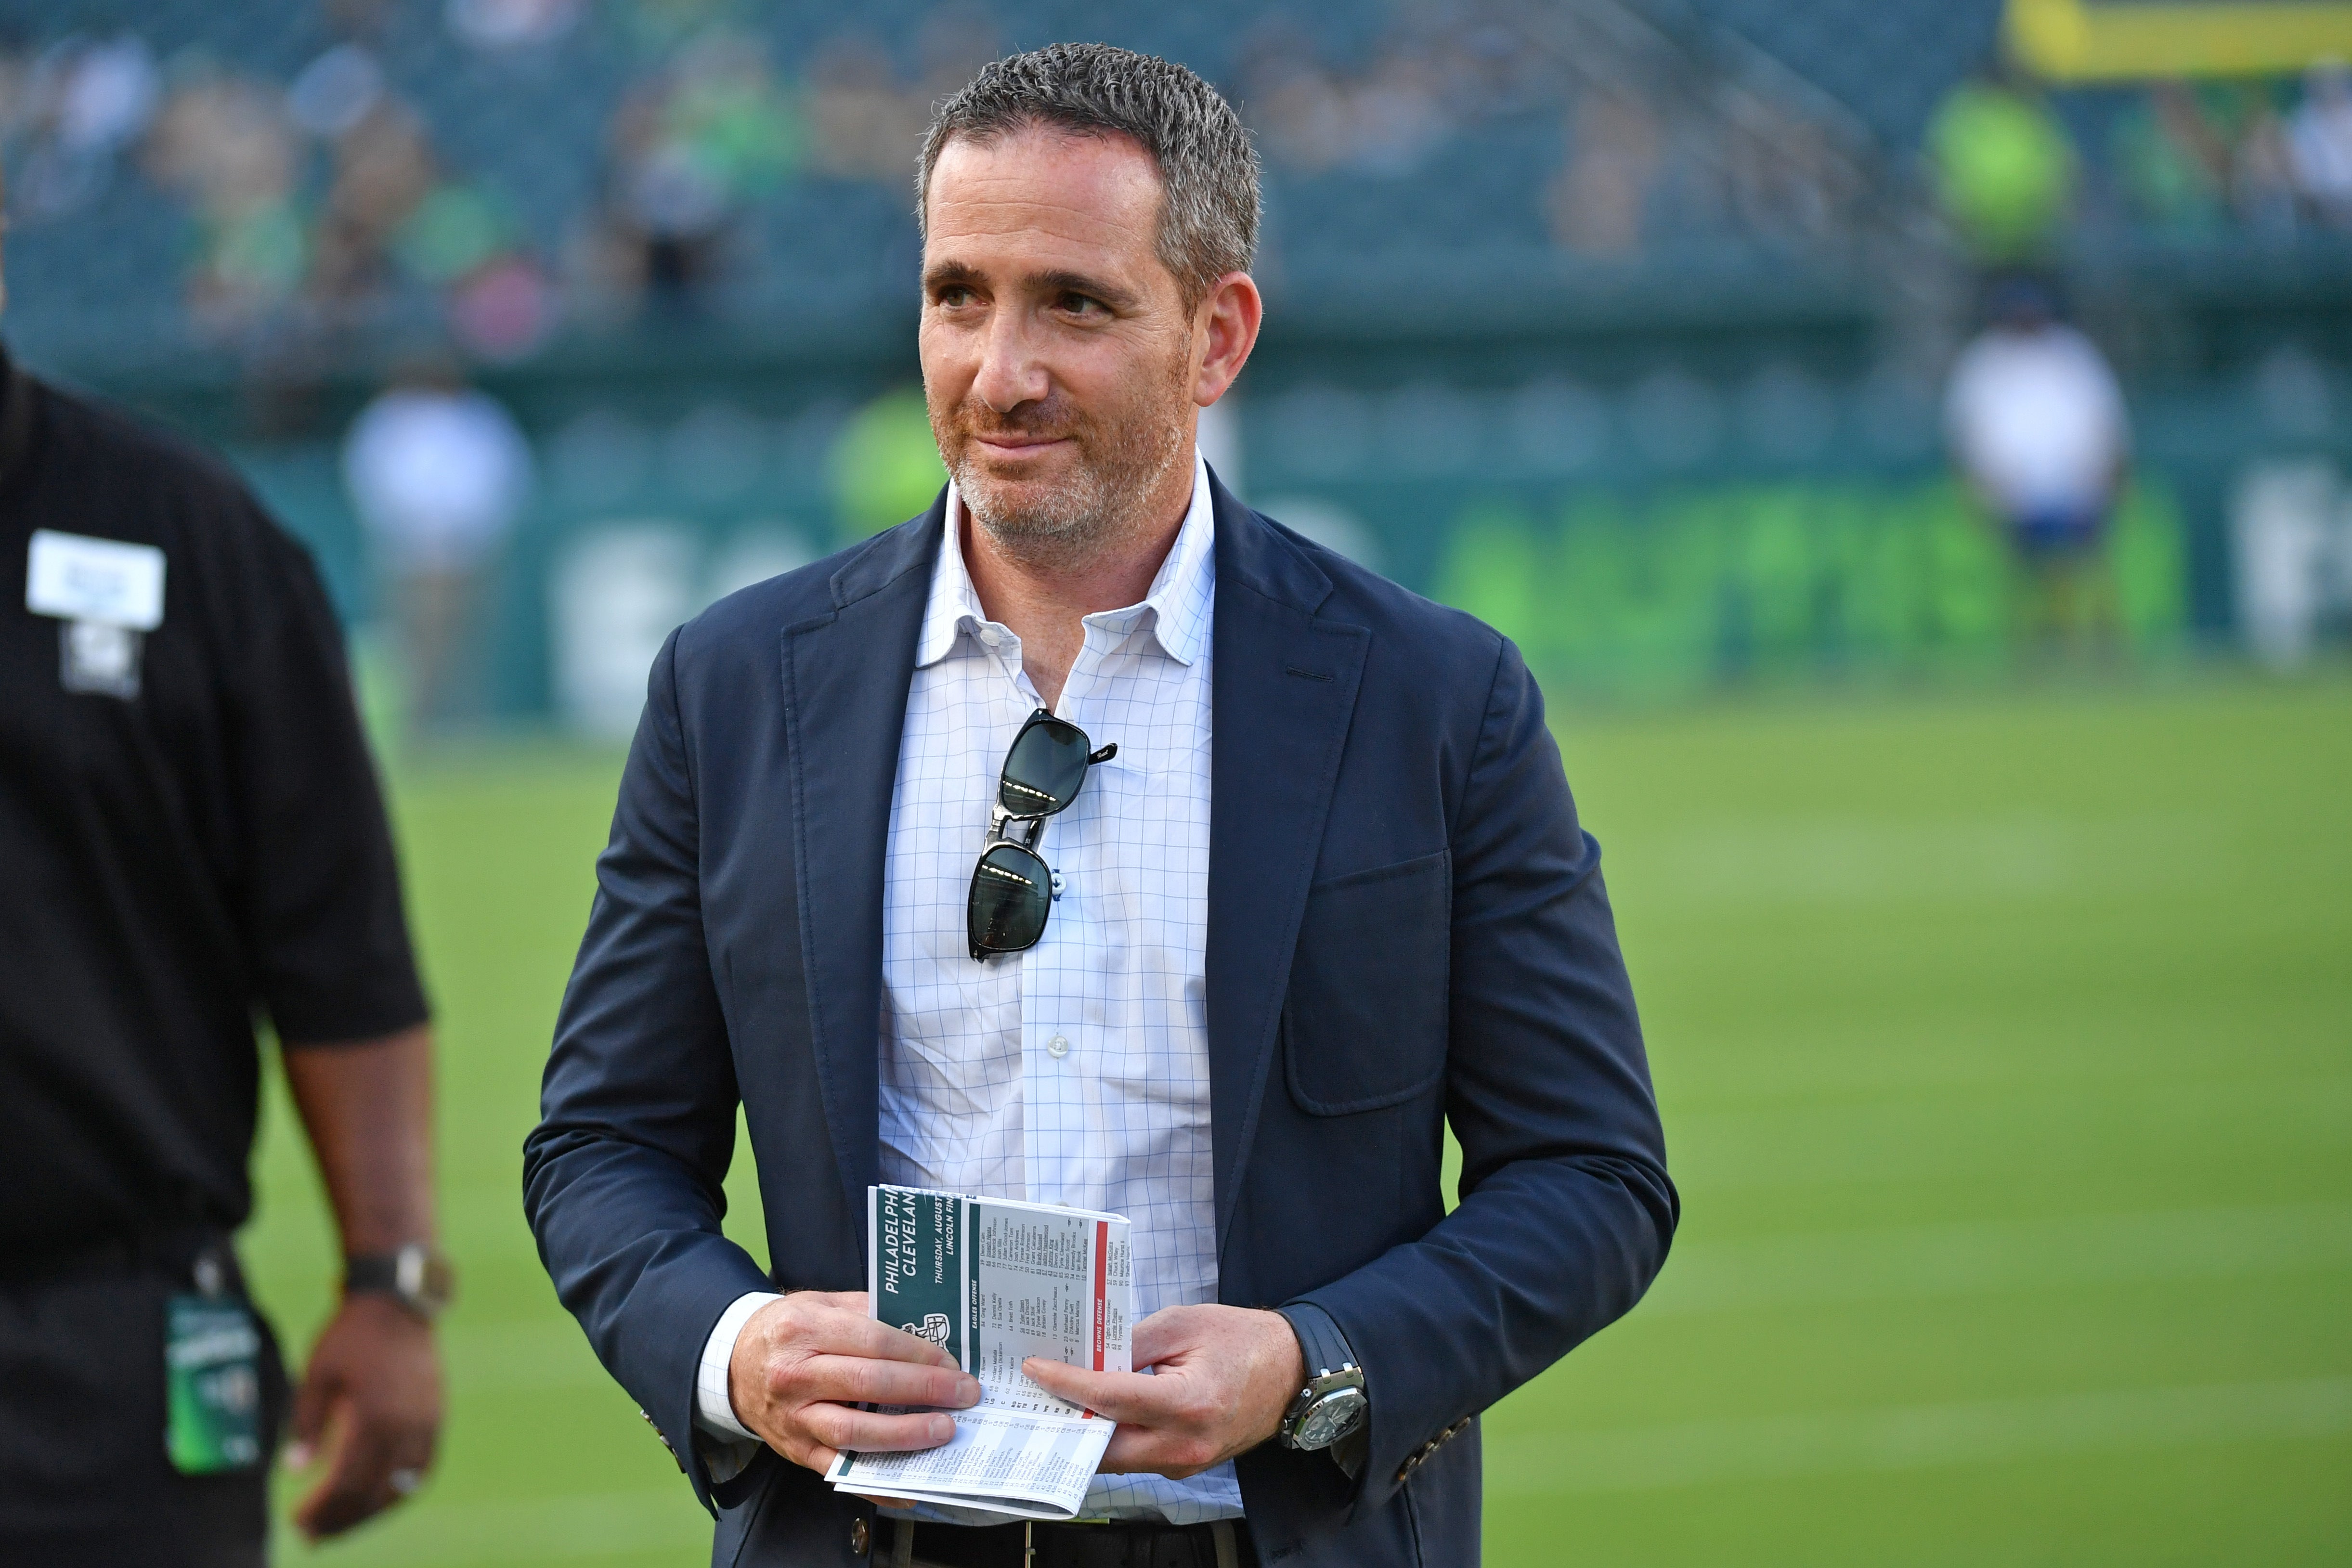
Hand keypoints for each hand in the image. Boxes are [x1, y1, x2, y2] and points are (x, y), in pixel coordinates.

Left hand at [286, 1293, 443, 1540]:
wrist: (399, 1301)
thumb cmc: (351, 1336)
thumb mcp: (317, 1375)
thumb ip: (307, 1424)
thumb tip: (296, 1471)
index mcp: (375, 1417)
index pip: (348, 1483)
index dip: (322, 1510)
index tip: (297, 1522)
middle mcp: (407, 1426)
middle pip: (375, 1493)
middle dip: (342, 1520)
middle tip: (314, 1536)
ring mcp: (428, 1423)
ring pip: (403, 1487)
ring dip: (372, 1512)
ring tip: (344, 1524)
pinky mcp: (437, 1417)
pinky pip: (422, 1469)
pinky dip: (400, 1491)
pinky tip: (379, 1498)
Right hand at [729, 1290, 981, 1474]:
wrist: (732, 1363)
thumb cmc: (787, 1330)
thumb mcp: (821, 1303)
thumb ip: (869, 1312)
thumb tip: (925, 1328)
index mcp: (805, 1329)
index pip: (873, 1342)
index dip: (918, 1355)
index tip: (953, 1364)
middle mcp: (795, 1375)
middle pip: (868, 1384)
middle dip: (923, 1390)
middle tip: (963, 1395)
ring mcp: (793, 1417)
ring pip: (854, 1431)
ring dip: (905, 1434)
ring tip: (943, 1431)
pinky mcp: (795, 1449)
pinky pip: (838, 1470)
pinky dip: (875, 1482)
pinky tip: (908, 1484)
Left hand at [1022, 1304, 1302, 1478]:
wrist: (1291, 1371)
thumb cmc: (1242, 1340)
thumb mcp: (1184, 1323)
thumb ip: (1132, 1342)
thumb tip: (1086, 1358)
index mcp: (1187, 1404)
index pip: (1109, 1399)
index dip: (1066, 1383)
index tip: (1036, 1369)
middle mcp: (1184, 1446)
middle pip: (1104, 1447)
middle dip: (1066, 1421)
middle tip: (1036, 1393)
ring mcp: (1186, 1464)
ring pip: (1118, 1460)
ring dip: (1087, 1432)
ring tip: (1059, 1400)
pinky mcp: (1186, 1467)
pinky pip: (1137, 1458)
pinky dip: (1113, 1437)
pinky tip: (1097, 1412)